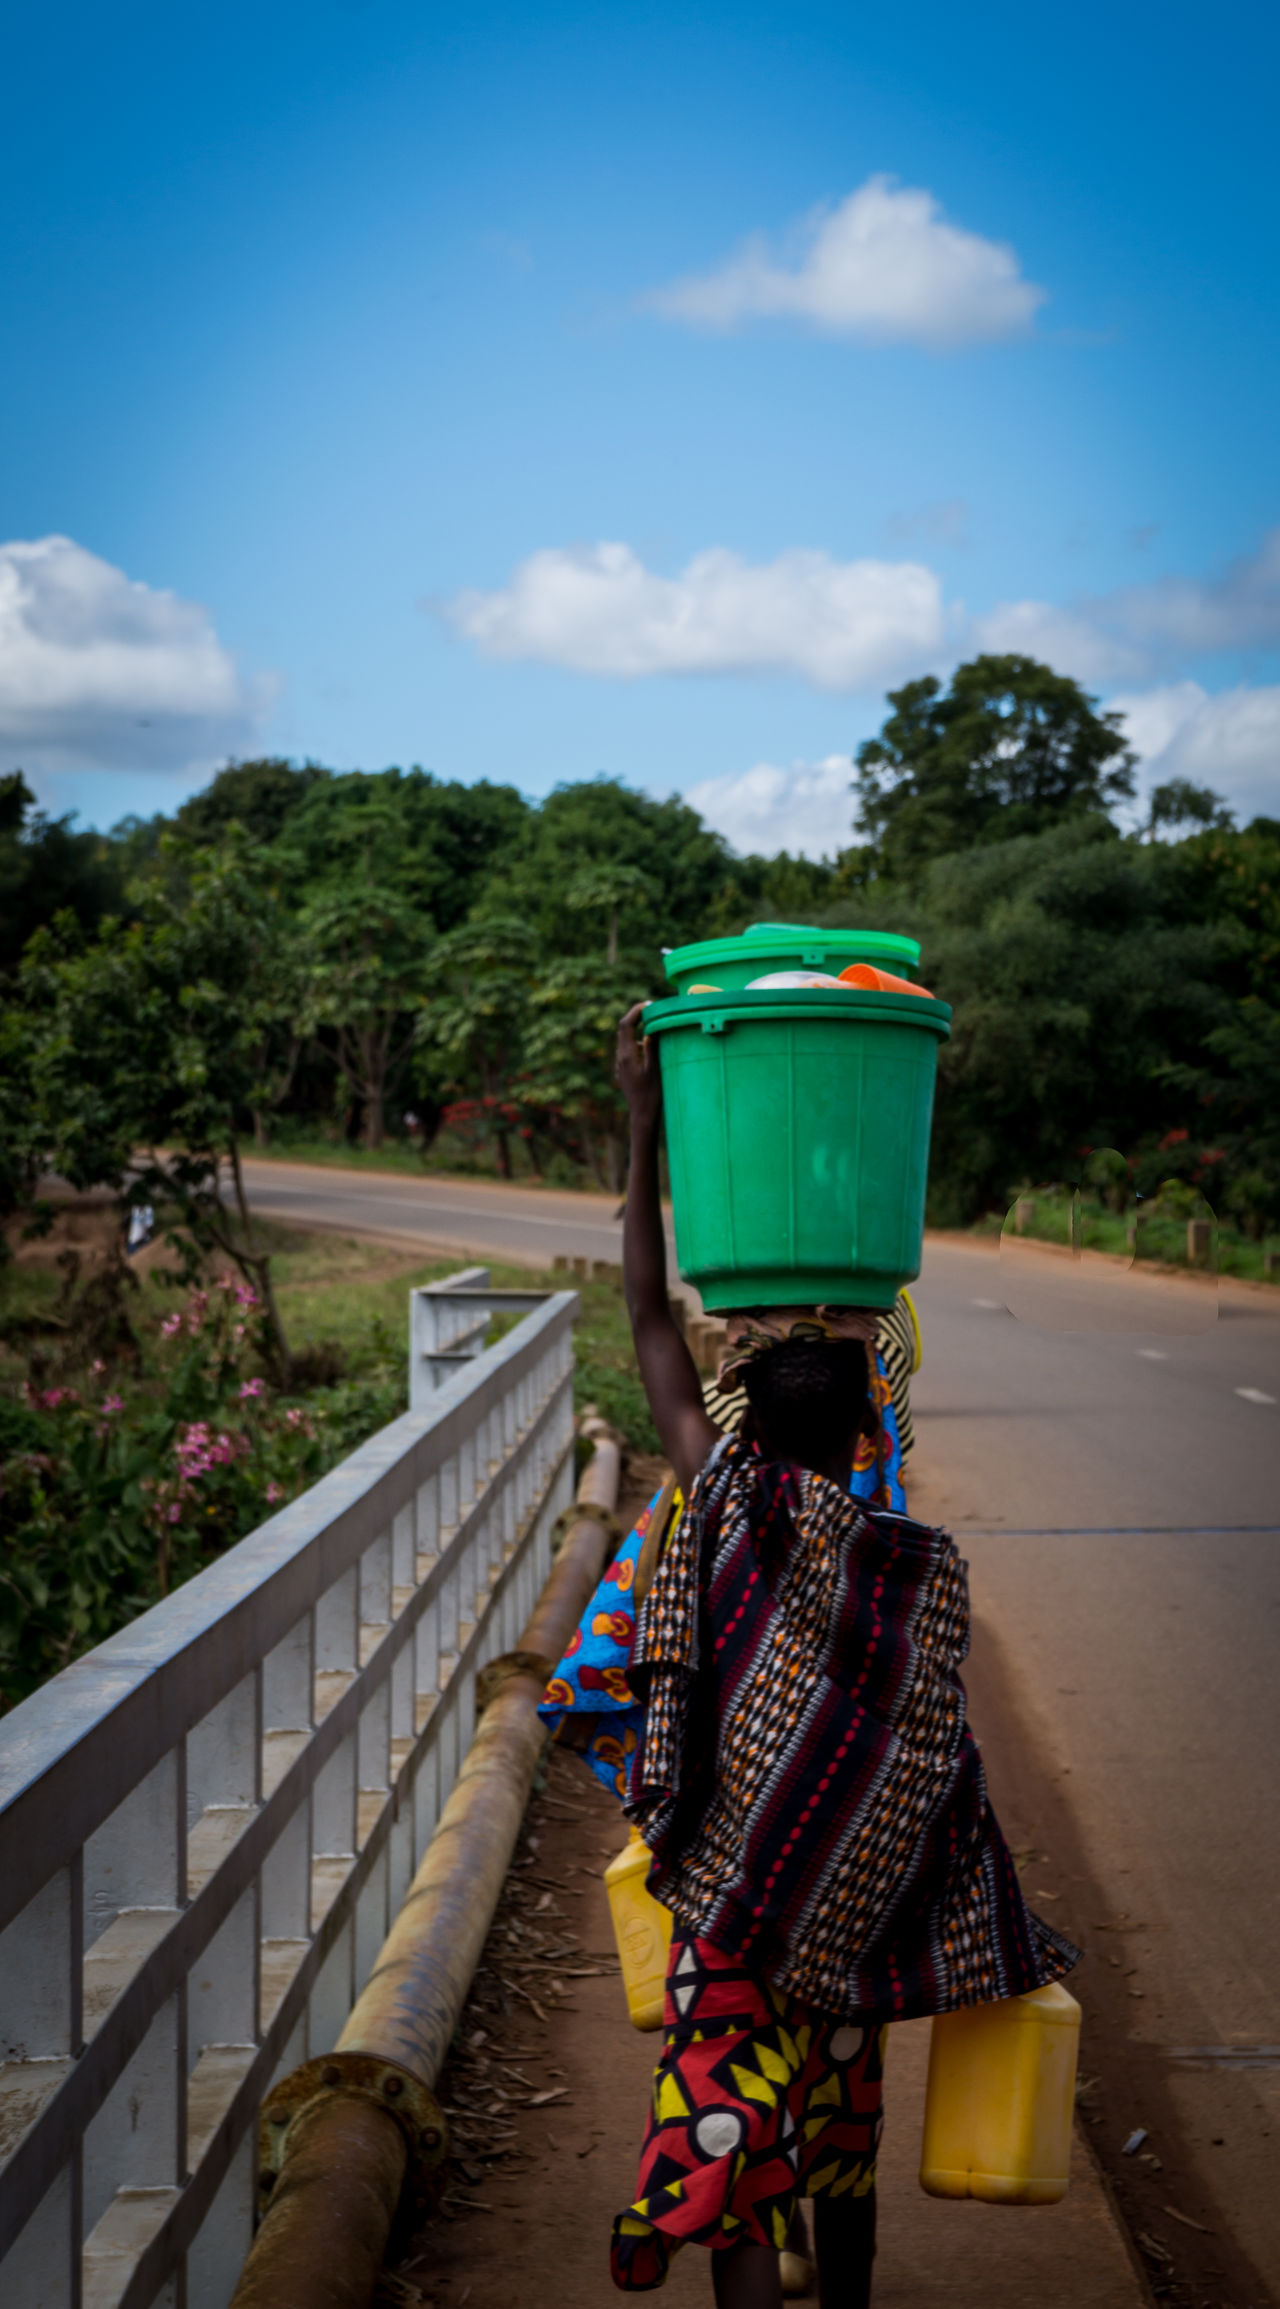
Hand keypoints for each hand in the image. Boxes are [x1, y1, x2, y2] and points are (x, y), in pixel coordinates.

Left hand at [616, 1003, 661, 1130]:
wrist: (642, 1115)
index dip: (636, 1011)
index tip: (648, 1004)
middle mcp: (620, 1058)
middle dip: (636, 1018)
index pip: (626, 1025)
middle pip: (624, 1030)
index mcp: (627, 1055)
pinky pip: (629, 1052)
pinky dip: (638, 1044)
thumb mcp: (655, 1070)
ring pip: (627, 1041)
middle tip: (652, 1011)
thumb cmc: (652, 1094)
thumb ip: (652, 1048)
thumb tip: (650, 1030)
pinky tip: (650, 1050)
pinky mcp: (623, 1071)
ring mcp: (620, 1065)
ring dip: (638, 1032)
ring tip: (655, 1030)